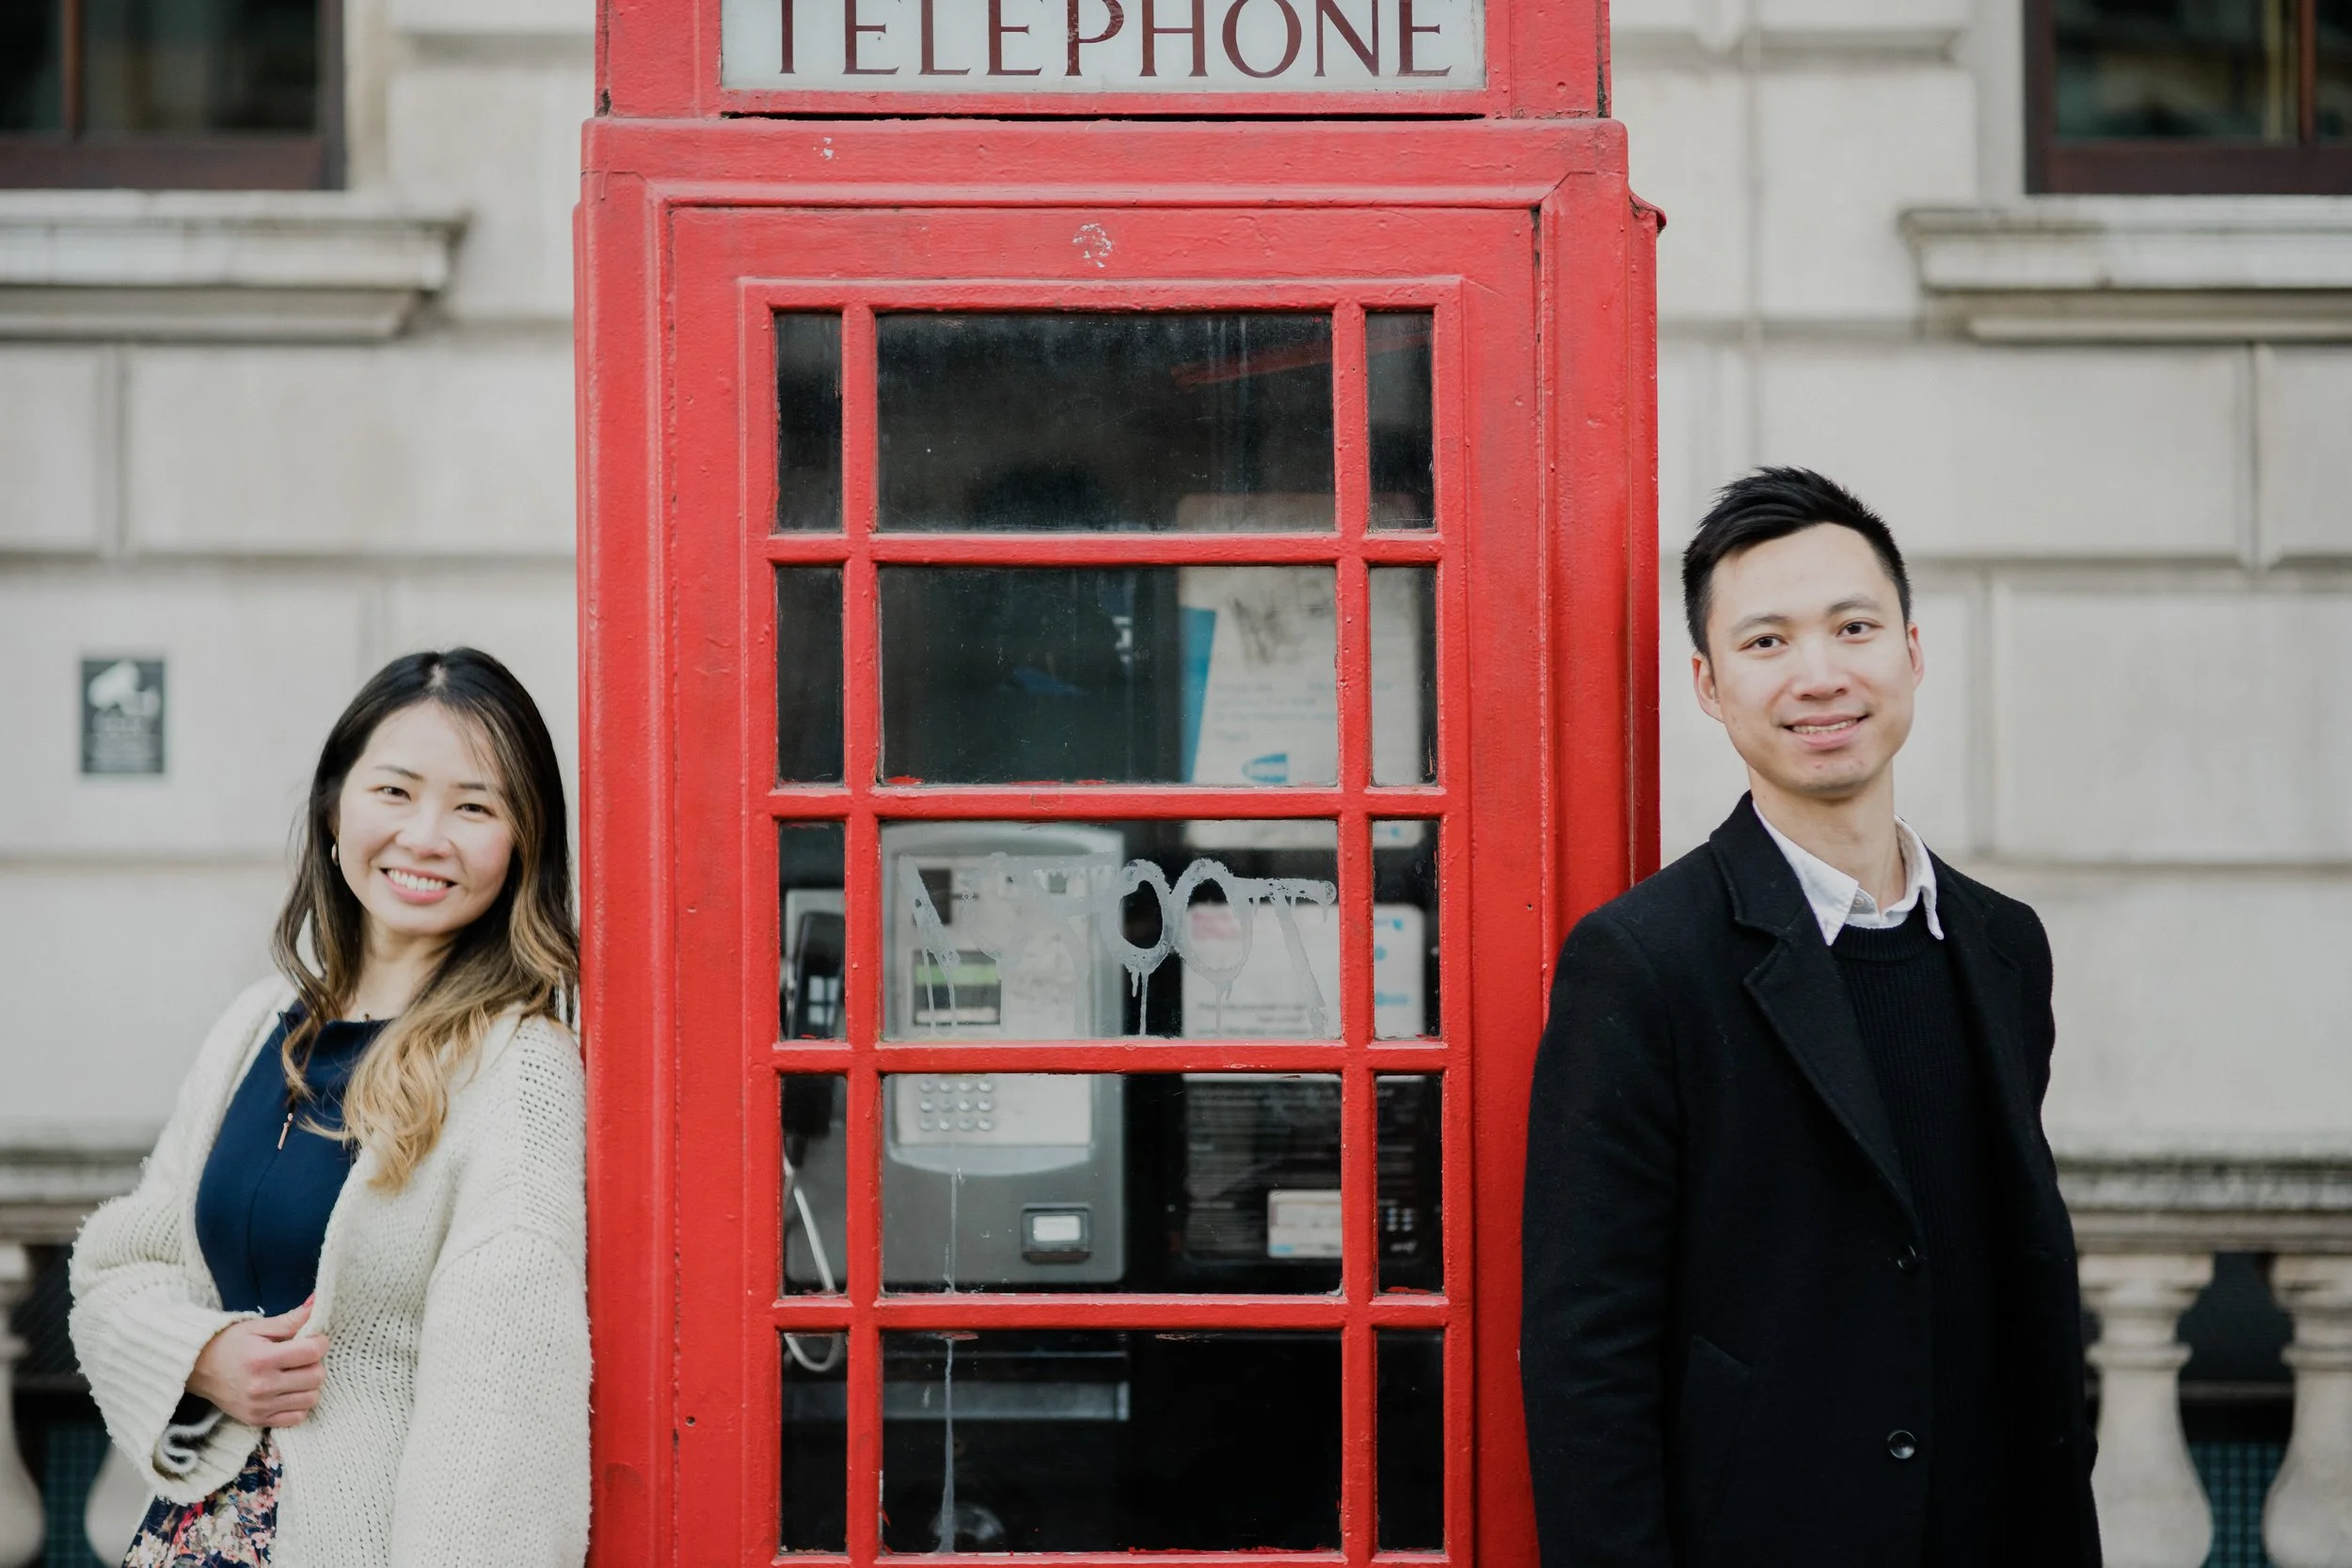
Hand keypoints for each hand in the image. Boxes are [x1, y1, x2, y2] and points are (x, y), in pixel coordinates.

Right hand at [187, 1299, 325, 1427]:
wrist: (198, 1370)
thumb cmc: (229, 1344)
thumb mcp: (257, 1327)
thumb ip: (290, 1320)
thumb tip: (317, 1303)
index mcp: (262, 1359)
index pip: (312, 1352)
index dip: (320, 1342)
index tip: (314, 1339)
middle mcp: (262, 1386)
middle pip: (316, 1376)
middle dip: (315, 1363)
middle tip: (303, 1356)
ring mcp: (260, 1407)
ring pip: (311, 1398)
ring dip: (309, 1384)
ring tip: (296, 1374)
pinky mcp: (257, 1420)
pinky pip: (297, 1417)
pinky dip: (299, 1404)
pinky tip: (289, 1391)